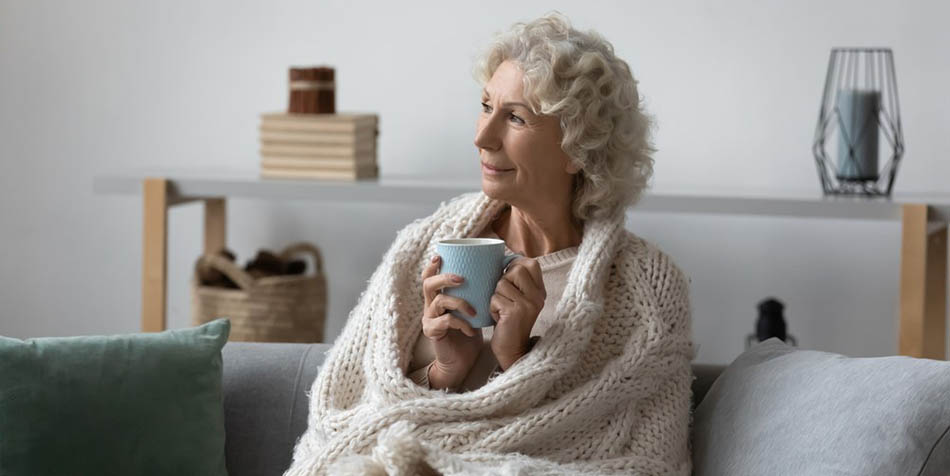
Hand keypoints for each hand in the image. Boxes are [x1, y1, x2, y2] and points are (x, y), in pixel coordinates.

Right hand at [420, 254, 483, 388]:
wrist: (462, 362)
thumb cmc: (469, 334)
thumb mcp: (473, 310)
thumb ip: (475, 295)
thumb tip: (494, 273)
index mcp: (438, 298)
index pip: (429, 277)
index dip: (432, 265)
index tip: (440, 256)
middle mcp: (430, 306)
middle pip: (428, 284)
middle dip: (444, 278)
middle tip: (462, 278)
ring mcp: (429, 319)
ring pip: (439, 301)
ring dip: (459, 303)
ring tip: (474, 311)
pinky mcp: (432, 332)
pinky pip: (446, 321)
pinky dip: (461, 323)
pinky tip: (471, 329)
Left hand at [489, 257, 545, 369]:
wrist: (512, 349)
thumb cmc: (509, 321)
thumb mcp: (518, 298)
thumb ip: (517, 280)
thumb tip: (509, 255)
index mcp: (540, 291)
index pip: (531, 264)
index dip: (515, 264)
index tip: (507, 275)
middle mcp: (538, 296)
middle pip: (515, 269)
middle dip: (503, 280)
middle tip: (504, 296)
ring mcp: (528, 304)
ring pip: (502, 283)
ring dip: (495, 296)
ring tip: (501, 309)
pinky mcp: (515, 312)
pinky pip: (495, 298)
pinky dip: (491, 308)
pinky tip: (498, 318)